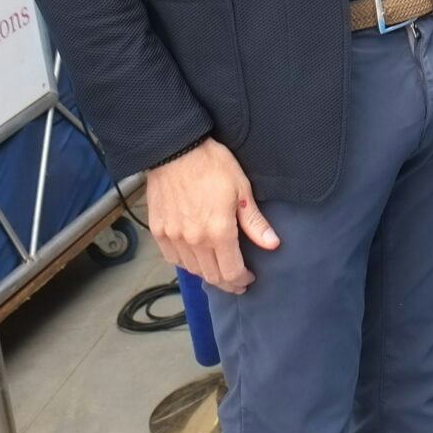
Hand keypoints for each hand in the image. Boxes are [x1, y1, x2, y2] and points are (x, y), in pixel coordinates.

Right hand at [142, 137, 277, 293]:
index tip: (249, 278)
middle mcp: (194, 240)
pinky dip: (187, 264)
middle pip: (212, 276)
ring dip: (208, 274)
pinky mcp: (159, 232)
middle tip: (237, 280)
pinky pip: (173, 259)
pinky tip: (196, 259)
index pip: (231, 271)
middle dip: (227, 282)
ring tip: (219, 270)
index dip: (242, 280)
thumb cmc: (212, 165)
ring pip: (192, 270)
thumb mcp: (242, 190)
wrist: (175, 151)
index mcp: (218, 231)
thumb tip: (273, 244)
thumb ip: (255, 223)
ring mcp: (174, 238)